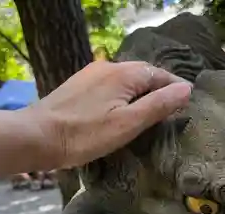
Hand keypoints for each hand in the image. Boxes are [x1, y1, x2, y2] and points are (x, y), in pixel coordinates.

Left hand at [23, 61, 192, 169]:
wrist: (38, 136)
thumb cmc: (85, 134)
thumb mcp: (128, 123)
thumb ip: (159, 105)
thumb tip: (186, 89)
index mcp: (125, 73)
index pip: (161, 76)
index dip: (176, 91)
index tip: (187, 107)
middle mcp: (109, 66)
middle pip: (144, 76)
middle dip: (159, 92)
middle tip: (171, 113)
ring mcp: (91, 74)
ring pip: (126, 81)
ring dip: (140, 95)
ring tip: (149, 115)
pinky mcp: (79, 85)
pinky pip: (110, 87)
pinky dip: (122, 97)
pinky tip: (121, 112)